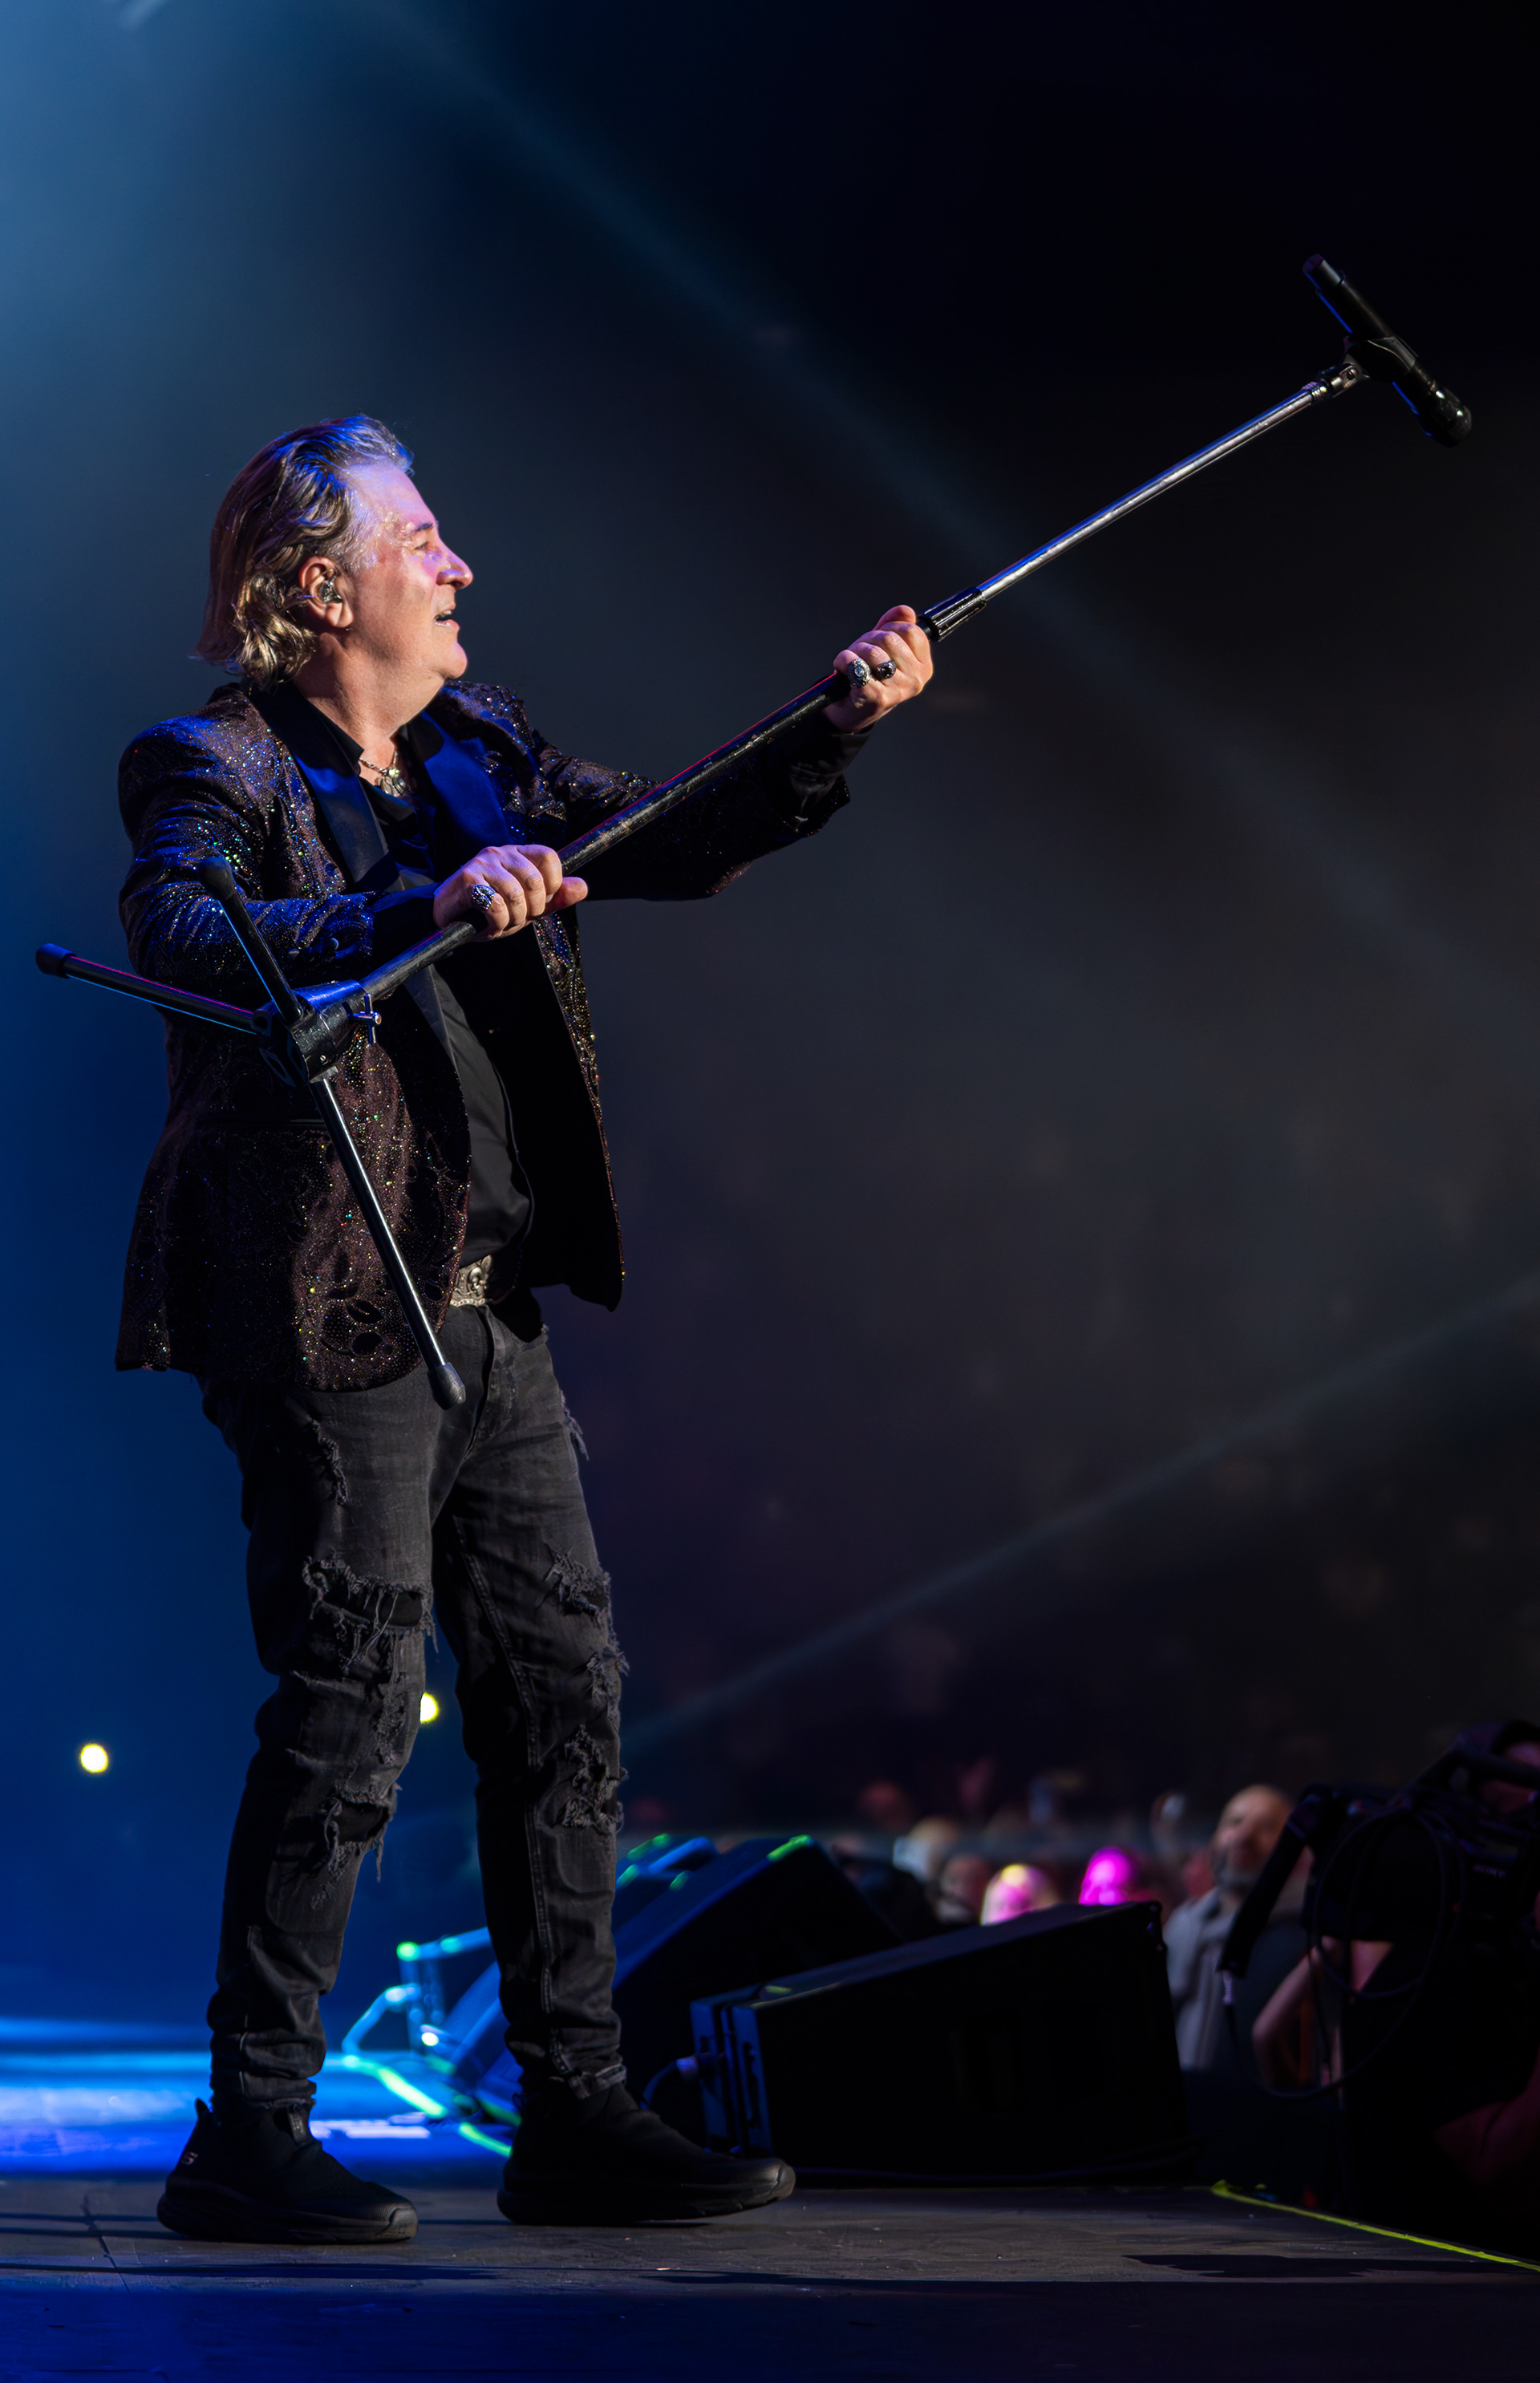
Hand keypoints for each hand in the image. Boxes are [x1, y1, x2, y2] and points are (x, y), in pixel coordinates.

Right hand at [433, 844, 587, 936]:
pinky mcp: (468, 879)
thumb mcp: (527, 906)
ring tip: (501, 923)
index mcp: (518, 854)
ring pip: (516, 895)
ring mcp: (483, 863)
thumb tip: (583, 887)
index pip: (549, 856)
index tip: (539, 901)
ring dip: (512, 919)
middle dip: (532, 910)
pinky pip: (495, 905)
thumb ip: (555, 898)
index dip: (552, 884)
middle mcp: (501, 853)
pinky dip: (496, 924)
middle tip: (517, 917)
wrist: (448, 919)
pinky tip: (488, 926)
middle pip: (535, 881)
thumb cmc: (488, 910)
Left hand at [822, 604, 933, 731]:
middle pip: (889, 638)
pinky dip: (843, 661)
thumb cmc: (869, 677)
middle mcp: (916, 680)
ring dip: (854, 651)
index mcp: (923, 666)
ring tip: (851, 662)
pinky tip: (843, 669)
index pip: (911, 630)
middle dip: (867, 639)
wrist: (851, 713)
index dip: (888, 627)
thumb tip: (905, 610)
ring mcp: (898, 691)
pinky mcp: (877, 698)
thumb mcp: (884, 649)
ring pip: (873, 651)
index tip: (879, 640)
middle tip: (859, 651)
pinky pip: (856, 665)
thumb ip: (894, 626)